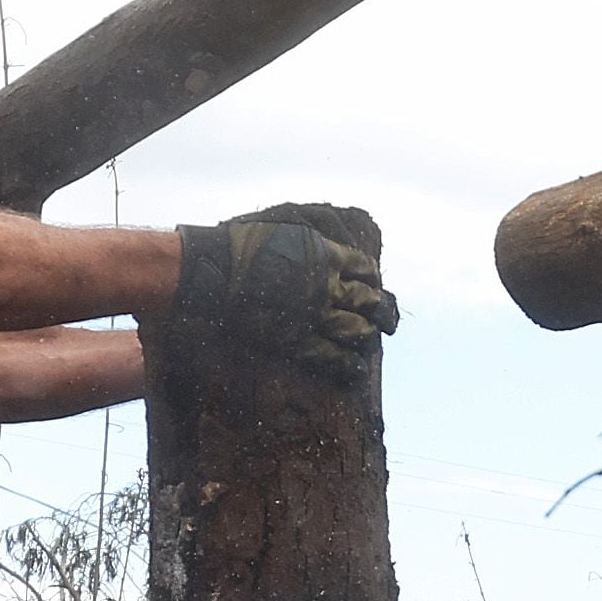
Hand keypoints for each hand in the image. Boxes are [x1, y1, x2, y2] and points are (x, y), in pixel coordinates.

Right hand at [171, 220, 400, 375]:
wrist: (213, 270)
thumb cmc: (241, 245)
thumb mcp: (286, 231)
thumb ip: (312, 244)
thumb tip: (327, 248)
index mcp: (326, 255)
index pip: (366, 269)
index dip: (373, 280)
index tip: (375, 286)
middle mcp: (327, 285)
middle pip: (369, 302)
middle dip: (382, 312)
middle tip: (388, 320)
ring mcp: (314, 315)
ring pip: (356, 330)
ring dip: (366, 337)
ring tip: (370, 341)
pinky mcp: (297, 340)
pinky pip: (332, 356)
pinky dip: (349, 364)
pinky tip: (356, 369)